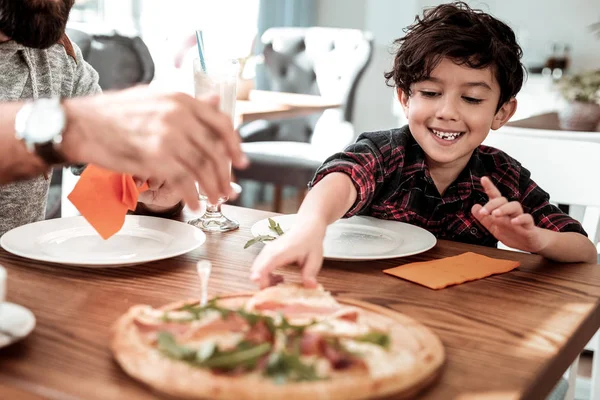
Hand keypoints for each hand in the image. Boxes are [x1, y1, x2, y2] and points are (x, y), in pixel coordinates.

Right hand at [61, 86, 248, 209]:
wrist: (80, 125)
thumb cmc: (113, 113)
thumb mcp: (153, 98)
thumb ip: (186, 104)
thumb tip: (215, 101)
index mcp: (180, 99)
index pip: (220, 122)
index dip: (235, 145)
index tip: (242, 161)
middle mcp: (178, 115)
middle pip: (214, 151)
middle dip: (225, 175)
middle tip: (228, 190)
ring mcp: (167, 136)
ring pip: (202, 168)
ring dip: (212, 188)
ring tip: (215, 200)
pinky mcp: (156, 157)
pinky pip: (183, 181)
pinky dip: (191, 196)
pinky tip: (194, 204)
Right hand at [250, 221, 326, 288]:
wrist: (307, 227)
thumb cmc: (311, 242)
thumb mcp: (314, 259)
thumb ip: (310, 273)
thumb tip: (310, 287)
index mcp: (280, 253)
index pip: (263, 267)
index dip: (259, 280)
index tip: (262, 290)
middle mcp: (269, 251)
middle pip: (255, 272)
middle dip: (263, 285)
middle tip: (278, 291)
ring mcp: (266, 251)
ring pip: (256, 270)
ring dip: (265, 281)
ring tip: (281, 282)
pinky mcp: (266, 253)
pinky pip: (260, 267)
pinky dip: (265, 276)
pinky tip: (279, 278)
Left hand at [471, 176, 548, 252]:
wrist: (527, 245)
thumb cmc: (511, 233)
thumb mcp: (493, 227)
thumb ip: (484, 218)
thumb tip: (474, 207)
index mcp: (501, 211)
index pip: (495, 197)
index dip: (489, 187)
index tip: (483, 179)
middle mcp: (510, 211)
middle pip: (503, 201)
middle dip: (492, 204)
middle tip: (483, 212)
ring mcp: (520, 217)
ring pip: (515, 206)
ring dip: (504, 209)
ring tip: (495, 214)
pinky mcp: (529, 226)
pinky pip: (527, 219)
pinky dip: (521, 219)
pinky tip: (513, 221)